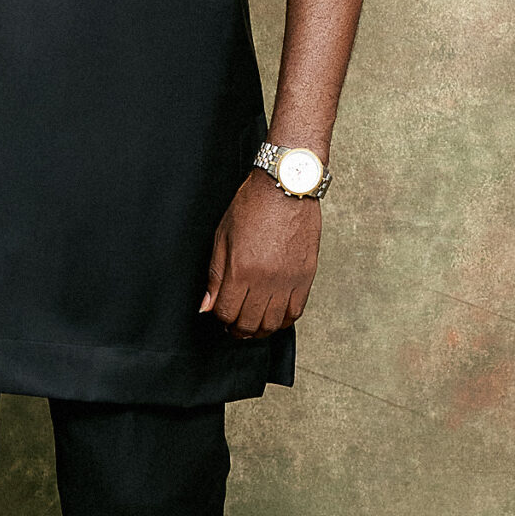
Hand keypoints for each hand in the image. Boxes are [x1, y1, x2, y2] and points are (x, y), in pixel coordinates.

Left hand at [200, 170, 321, 338]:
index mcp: (241, 270)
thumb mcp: (223, 237)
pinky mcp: (306, 276)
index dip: (221, 318)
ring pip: (274, 323)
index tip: (221, 315)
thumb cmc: (253, 205)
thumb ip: (215, 275)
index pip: (227, 312)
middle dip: (239, 329)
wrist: (286, 186)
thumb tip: (207, 305)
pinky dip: (284, 318)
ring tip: (255, 323)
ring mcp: (288, 280)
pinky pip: (296, 311)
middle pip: (250, 323)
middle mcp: (265, 280)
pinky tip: (276, 314)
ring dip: (261, 329)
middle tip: (235, 326)